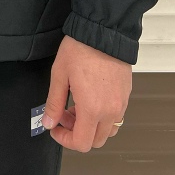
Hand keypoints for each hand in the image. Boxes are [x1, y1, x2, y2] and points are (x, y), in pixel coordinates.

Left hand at [41, 34, 131, 151]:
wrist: (104, 31)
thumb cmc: (81, 49)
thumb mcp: (59, 75)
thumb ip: (53, 104)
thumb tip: (48, 122)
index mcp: (92, 109)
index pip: (81, 143)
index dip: (65, 140)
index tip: (55, 128)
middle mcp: (110, 111)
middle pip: (95, 141)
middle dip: (77, 133)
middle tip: (64, 114)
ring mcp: (121, 104)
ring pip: (107, 130)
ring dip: (91, 126)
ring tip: (77, 105)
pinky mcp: (126, 95)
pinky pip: (115, 116)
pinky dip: (102, 116)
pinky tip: (90, 97)